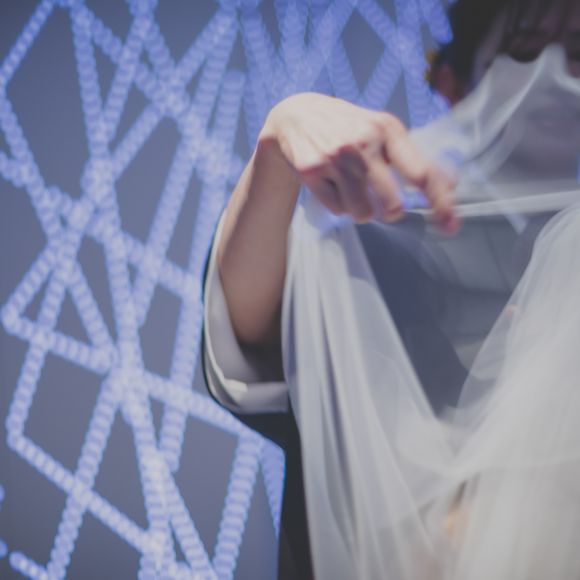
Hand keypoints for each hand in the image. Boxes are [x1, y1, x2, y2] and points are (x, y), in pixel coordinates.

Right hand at [259, 91, 458, 232]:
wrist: (296, 115)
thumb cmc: (349, 128)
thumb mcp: (382, 130)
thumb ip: (414, 157)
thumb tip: (452, 184)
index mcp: (388, 129)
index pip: (422, 173)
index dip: (439, 203)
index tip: (450, 226)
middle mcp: (363, 142)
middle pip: (392, 205)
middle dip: (391, 212)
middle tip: (386, 206)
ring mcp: (335, 157)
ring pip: (363, 213)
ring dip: (361, 210)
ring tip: (351, 188)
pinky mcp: (312, 170)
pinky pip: (338, 210)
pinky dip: (339, 204)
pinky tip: (331, 183)